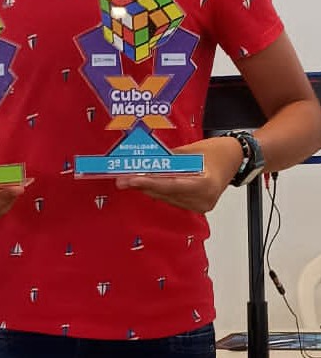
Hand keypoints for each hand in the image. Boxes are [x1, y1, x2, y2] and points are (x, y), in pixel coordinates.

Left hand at [115, 136, 242, 211]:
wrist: (235, 158)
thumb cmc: (217, 151)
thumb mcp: (190, 151)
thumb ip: (167, 160)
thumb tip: (144, 164)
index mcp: (204, 184)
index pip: (169, 185)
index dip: (147, 183)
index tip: (129, 180)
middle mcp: (203, 199)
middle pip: (166, 194)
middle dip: (143, 186)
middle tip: (122, 179)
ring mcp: (201, 206)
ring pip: (167, 198)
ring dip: (149, 189)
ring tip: (130, 180)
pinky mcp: (198, 207)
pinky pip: (174, 199)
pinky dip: (161, 191)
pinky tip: (147, 185)